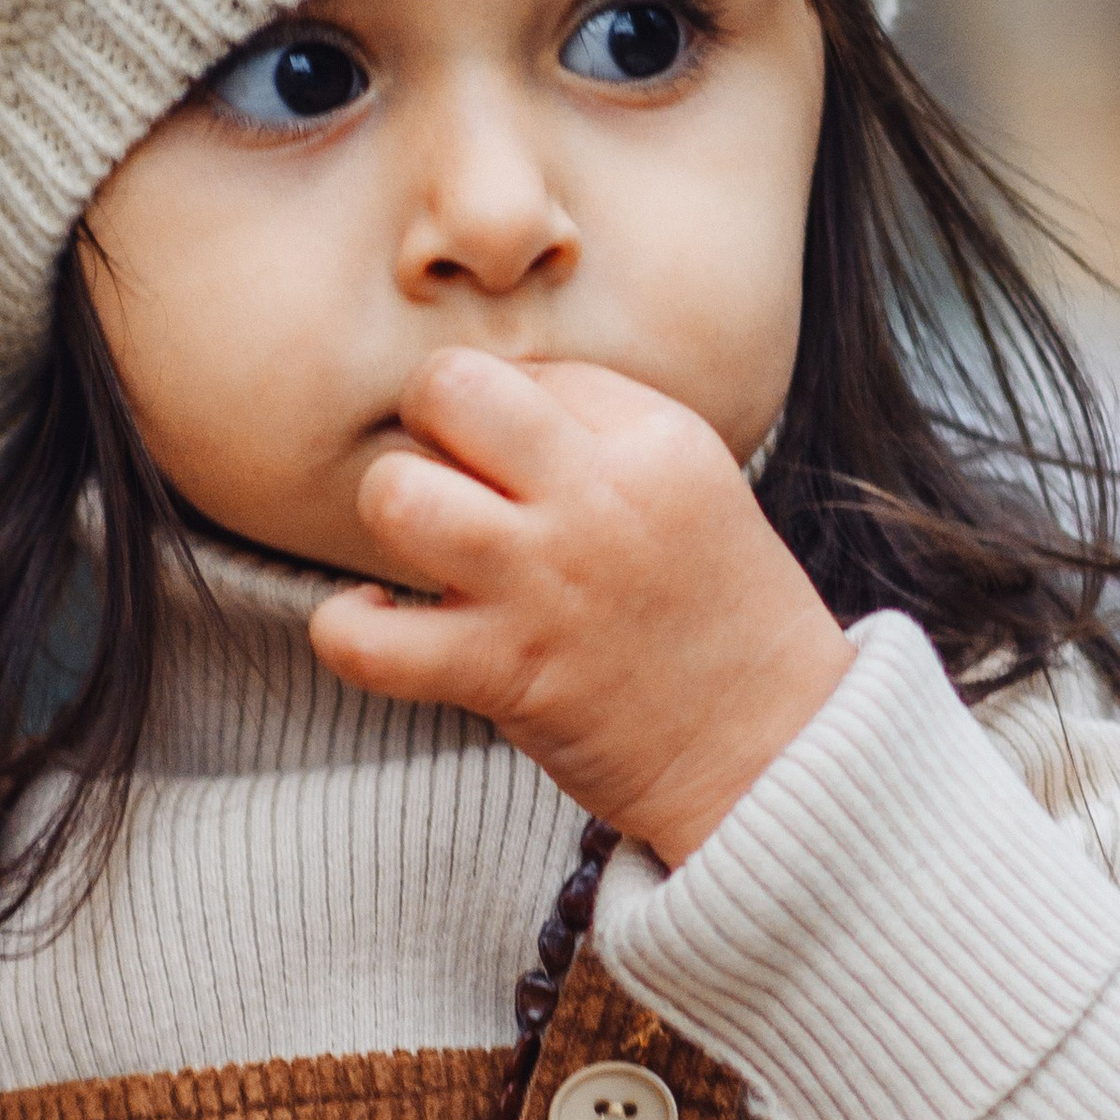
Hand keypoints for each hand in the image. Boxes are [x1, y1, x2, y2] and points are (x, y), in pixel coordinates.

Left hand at [307, 355, 853, 864]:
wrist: (773, 749)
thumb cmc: (722, 618)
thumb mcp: (694, 486)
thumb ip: (602, 433)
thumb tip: (484, 403)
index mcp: (654, 438)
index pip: (525, 369)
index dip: (503, 414)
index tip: (526, 468)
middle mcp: (595, 496)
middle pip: (447, 388)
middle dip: (425, 421)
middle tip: (448, 473)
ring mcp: (546, 583)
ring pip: (395, 495)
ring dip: (390, 515)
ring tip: (419, 547)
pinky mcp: (506, 672)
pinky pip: (367, 640)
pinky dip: (347, 628)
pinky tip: (379, 619)